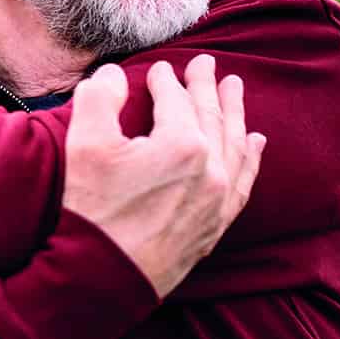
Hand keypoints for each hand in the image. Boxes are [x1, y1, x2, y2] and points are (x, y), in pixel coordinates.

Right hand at [62, 56, 265, 298]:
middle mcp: (211, 169)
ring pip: (234, 145)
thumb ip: (99, 97)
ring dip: (234, 113)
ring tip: (235, 89)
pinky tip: (254, 143)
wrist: (102, 275)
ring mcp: (218, 198)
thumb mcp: (85, 144)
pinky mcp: (216, 224)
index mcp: (182, 144)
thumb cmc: (92, 209)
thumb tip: (114, 75)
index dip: (167, 80)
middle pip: (211, 116)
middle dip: (207, 87)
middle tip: (207, 63)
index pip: (176, 100)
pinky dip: (249, 158)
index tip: (159, 68)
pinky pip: (243, 182)